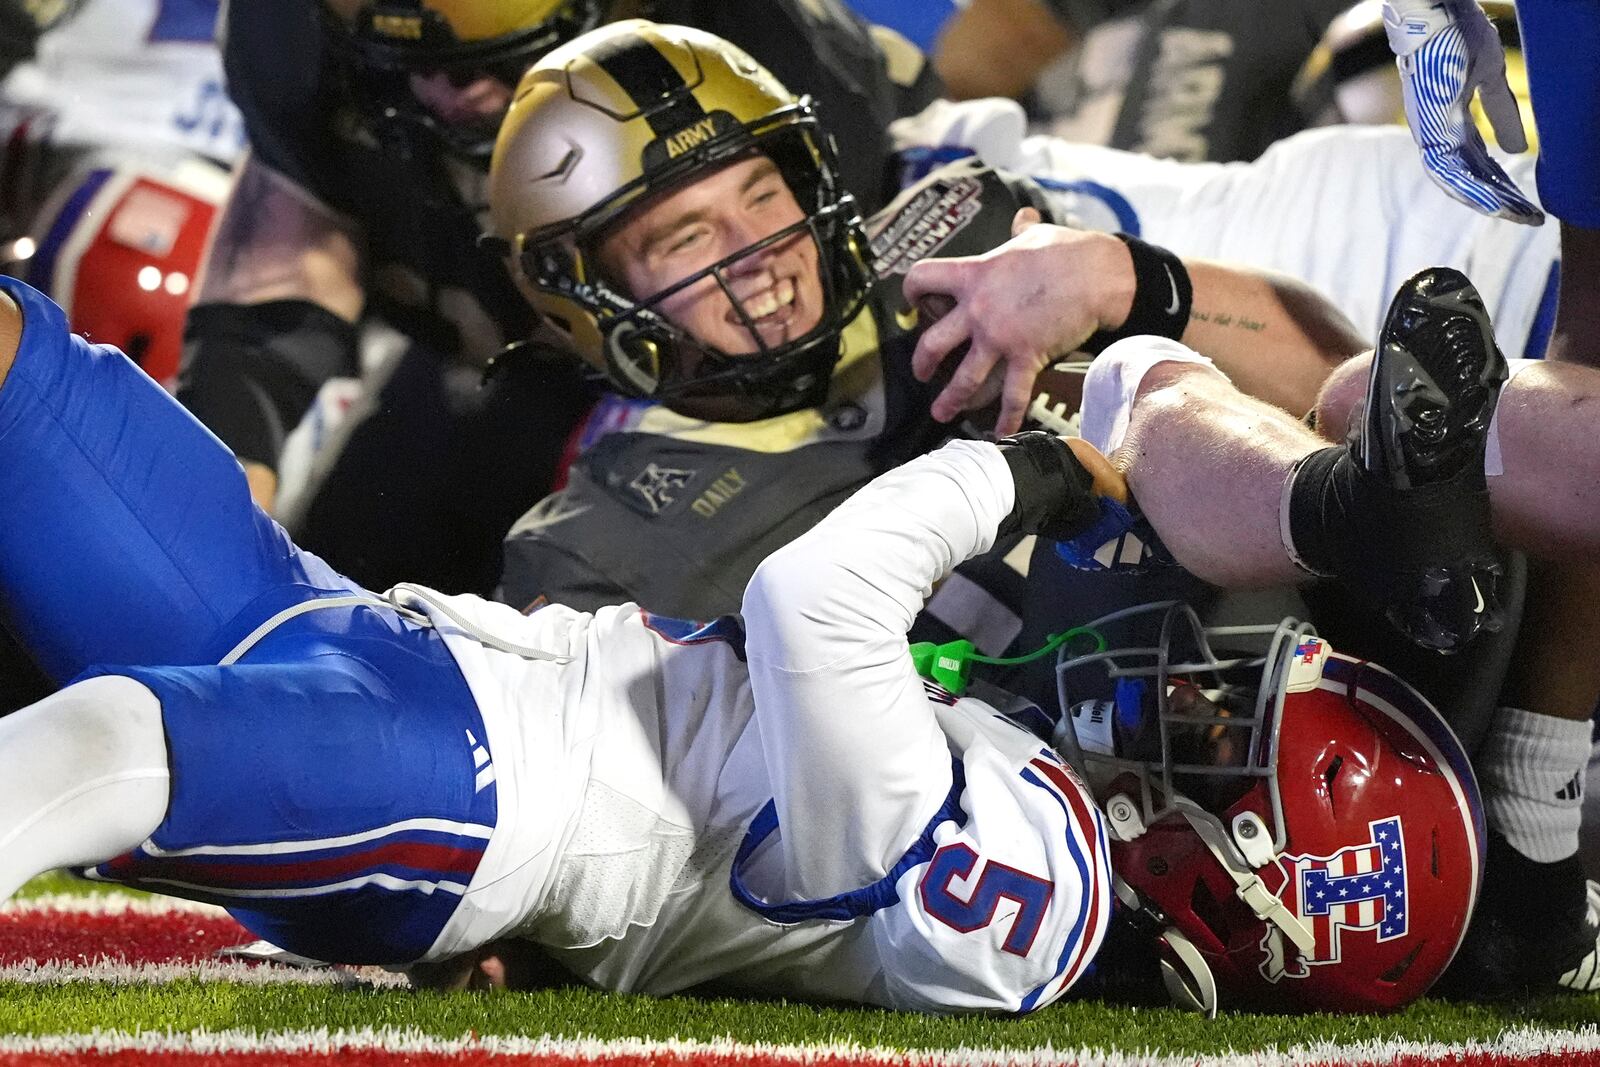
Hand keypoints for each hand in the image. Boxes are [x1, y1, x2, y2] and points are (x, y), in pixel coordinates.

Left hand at [902, 209, 1129, 435]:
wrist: (1099, 275)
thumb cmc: (1067, 251)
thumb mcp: (1034, 235)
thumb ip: (1018, 232)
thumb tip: (1022, 219)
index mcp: (973, 275)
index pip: (922, 278)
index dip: (912, 291)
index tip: (913, 303)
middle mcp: (978, 309)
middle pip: (933, 342)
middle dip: (922, 362)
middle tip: (921, 372)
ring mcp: (1000, 337)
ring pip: (963, 377)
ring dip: (950, 399)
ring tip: (942, 412)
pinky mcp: (1026, 357)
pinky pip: (1012, 395)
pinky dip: (1006, 418)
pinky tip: (1000, 434)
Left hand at [1382, 0, 1543, 224]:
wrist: (1436, 14)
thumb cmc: (1457, 37)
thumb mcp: (1490, 78)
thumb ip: (1501, 112)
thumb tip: (1518, 150)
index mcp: (1452, 123)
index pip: (1479, 163)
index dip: (1503, 183)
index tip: (1528, 200)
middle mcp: (1438, 133)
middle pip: (1470, 178)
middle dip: (1501, 199)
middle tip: (1530, 217)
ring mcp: (1430, 132)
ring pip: (1457, 181)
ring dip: (1488, 200)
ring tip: (1518, 216)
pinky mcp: (1428, 129)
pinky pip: (1446, 170)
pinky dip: (1470, 188)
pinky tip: (1493, 203)